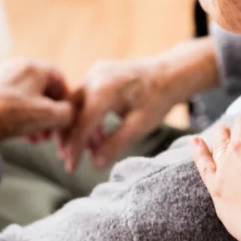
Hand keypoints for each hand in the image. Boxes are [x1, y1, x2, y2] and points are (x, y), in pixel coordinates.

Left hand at [0, 58, 74, 143]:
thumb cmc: (15, 117)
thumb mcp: (51, 116)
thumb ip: (69, 112)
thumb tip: (70, 112)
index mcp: (33, 65)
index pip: (59, 77)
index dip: (66, 98)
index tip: (67, 116)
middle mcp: (16, 66)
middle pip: (43, 89)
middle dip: (50, 113)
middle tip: (52, 131)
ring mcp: (1, 77)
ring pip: (28, 98)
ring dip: (37, 118)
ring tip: (37, 138)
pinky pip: (14, 101)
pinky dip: (23, 116)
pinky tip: (24, 135)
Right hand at [60, 38, 218, 171]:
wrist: (171, 72)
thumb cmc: (158, 98)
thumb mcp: (140, 125)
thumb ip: (116, 144)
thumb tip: (95, 164)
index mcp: (103, 91)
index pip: (81, 124)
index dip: (75, 149)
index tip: (71, 168)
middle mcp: (94, 78)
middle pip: (70, 112)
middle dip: (69, 138)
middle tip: (70, 161)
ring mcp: (95, 73)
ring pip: (75, 105)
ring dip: (78, 127)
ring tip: (89, 150)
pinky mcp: (98, 73)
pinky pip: (84, 96)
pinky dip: (86, 115)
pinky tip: (97, 134)